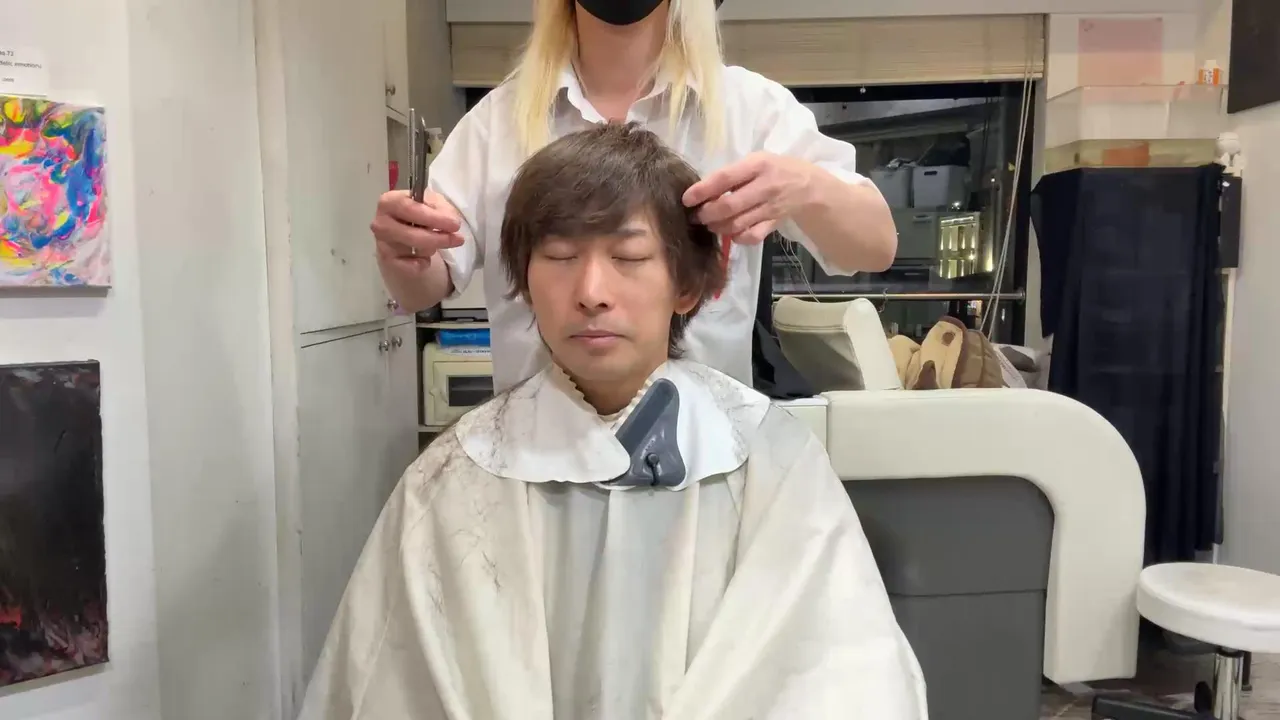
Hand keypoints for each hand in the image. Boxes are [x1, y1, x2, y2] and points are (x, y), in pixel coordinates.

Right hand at [371, 190, 465, 274]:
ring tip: (437, 242)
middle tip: (458, 239)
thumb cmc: (419, 212)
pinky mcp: (387, 260)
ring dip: (432, 248)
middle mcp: (381, 222)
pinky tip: (424, 257)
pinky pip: (411, 266)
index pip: (410, 209)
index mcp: (389, 201)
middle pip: (412, 234)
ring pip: (413, 249)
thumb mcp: (432, 203)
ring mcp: (382, 243)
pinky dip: (422, 263)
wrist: (404, 231)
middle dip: (438, 238)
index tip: (455, 225)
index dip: (434, 218)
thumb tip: (450, 221)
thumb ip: (440, 209)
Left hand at [682, 152, 814, 244]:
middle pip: (729, 206)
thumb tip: (702, 192)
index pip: (725, 178)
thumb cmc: (775, 169)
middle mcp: (765, 186)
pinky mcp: (774, 223)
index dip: (703, 190)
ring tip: (710, 224)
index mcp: (758, 165)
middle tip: (696, 216)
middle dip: (707, 214)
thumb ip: (733, 175)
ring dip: (718, 227)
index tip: (686, 199)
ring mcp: (771, 207)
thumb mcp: (756, 161)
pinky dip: (738, 238)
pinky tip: (732, 233)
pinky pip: (752, 236)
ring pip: (737, 224)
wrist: (810, 186)